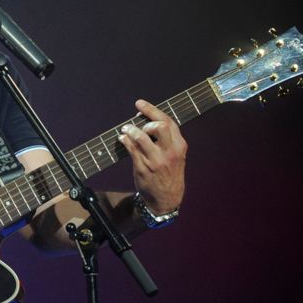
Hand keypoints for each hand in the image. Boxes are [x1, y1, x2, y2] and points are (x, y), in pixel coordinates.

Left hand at [118, 99, 186, 213]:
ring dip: (131, 130)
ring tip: (126, 129)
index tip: (140, 104)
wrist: (167, 199)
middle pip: (159, 126)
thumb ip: (167, 139)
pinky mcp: (143, 168)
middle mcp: (169, 152)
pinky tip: (122, 138)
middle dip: (146, 120)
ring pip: (141, 137)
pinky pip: (131, 149)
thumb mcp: (176, 155)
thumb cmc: (170, 173)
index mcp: (179, 146)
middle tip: (137, 123)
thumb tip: (147, 120)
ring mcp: (156, 161)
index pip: (168, 122)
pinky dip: (125, 140)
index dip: (152, 110)